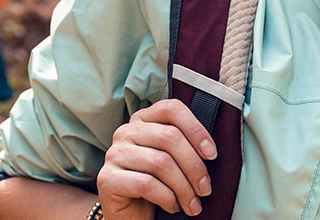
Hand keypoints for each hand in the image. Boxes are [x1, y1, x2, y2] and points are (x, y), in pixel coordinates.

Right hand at [96, 99, 215, 218]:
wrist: (130, 216)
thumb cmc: (156, 186)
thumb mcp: (172, 161)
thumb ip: (183, 146)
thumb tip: (210, 150)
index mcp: (142, 121)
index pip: (171, 109)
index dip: (196, 129)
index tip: (212, 154)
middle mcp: (125, 132)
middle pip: (170, 137)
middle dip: (195, 167)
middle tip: (205, 189)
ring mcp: (114, 154)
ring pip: (161, 162)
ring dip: (184, 188)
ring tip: (192, 204)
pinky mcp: (107, 179)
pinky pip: (146, 184)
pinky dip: (167, 198)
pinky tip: (172, 206)